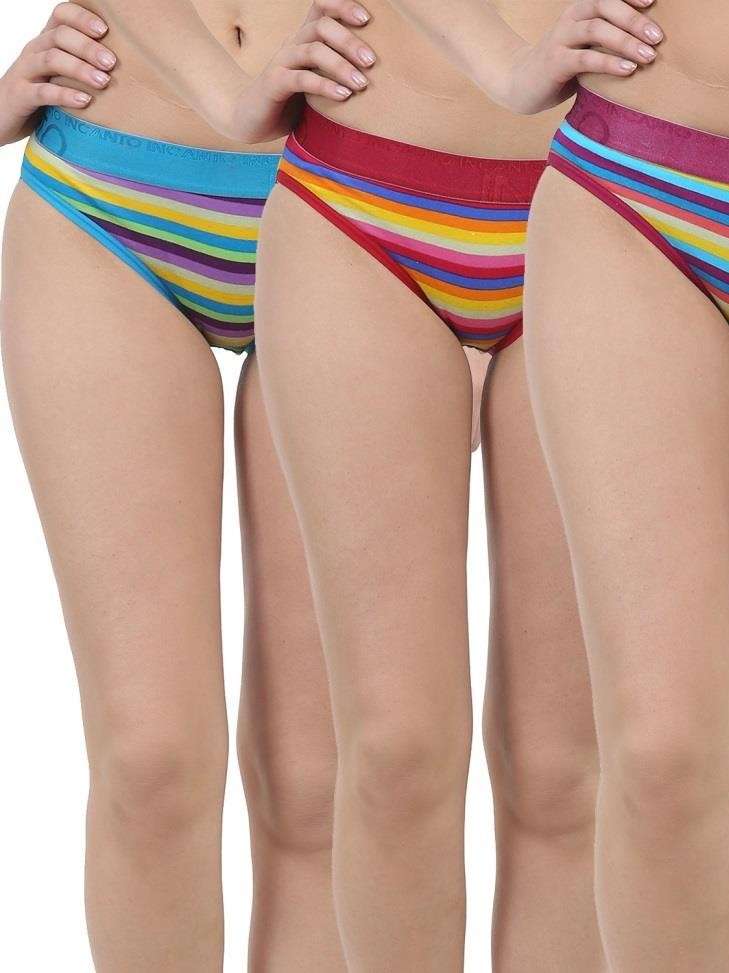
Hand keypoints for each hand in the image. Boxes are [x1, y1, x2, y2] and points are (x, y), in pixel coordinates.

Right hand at [0, 3, 117, 146]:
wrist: (1, 116)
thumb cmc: (41, 97)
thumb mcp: (61, 77)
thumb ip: (84, 68)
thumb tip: (130, 72)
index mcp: (46, 42)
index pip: (61, 15)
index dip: (82, 18)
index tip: (106, 30)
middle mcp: (35, 51)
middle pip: (61, 36)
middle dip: (89, 47)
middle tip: (112, 63)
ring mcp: (25, 72)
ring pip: (52, 59)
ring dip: (80, 69)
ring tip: (104, 82)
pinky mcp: (20, 95)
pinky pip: (42, 91)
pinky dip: (65, 95)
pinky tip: (85, 102)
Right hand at [224, 0, 376, 143]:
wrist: (249, 119)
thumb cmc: (288, 101)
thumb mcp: (314, 80)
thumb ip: (334, 71)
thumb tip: (373, 74)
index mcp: (303, 39)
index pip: (321, 7)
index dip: (342, 5)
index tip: (366, 18)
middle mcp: (292, 43)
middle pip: (321, 26)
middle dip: (350, 41)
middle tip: (371, 62)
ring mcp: (281, 62)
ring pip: (313, 50)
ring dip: (341, 65)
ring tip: (362, 84)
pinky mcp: (274, 83)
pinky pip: (301, 78)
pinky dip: (325, 85)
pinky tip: (343, 96)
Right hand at [503, 0, 662, 113]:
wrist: (521, 85)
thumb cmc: (561, 67)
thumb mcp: (584, 46)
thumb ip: (605, 39)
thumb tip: (646, 43)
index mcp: (579, 10)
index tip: (654, 1)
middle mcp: (570, 18)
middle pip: (606, 7)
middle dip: (635, 21)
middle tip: (658, 37)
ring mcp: (560, 39)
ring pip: (597, 30)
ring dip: (626, 41)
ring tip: (648, 56)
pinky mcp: (555, 63)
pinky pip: (586, 58)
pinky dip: (609, 63)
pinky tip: (627, 69)